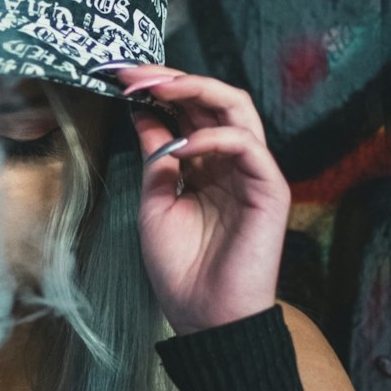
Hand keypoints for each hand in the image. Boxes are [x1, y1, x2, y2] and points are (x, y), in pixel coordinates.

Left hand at [96, 64, 291, 336]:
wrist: (203, 317)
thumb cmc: (181, 268)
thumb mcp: (154, 201)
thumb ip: (156, 157)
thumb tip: (142, 112)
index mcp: (206, 162)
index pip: (189, 109)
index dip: (157, 88)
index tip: (119, 76)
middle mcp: (231, 160)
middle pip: (213, 98)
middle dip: (172, 78)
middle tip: (134, 73)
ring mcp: (253, 172)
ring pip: (236, 108)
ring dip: (194, 91)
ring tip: (157, 89)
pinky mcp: (270, 189)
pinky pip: (247, 146)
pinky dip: (213, 138)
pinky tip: (183, 146)